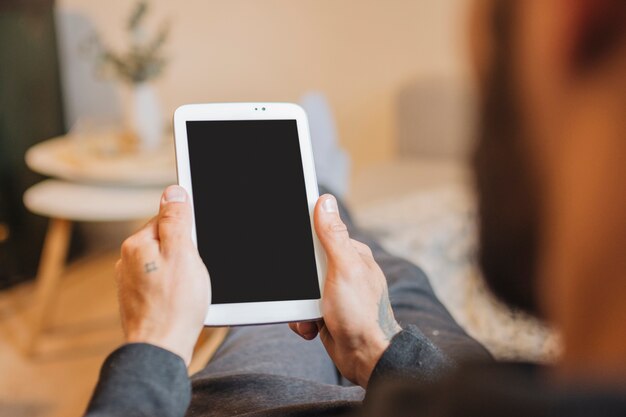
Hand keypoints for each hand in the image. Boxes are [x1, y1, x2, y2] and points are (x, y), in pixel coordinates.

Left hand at [115, 185, 209, 365]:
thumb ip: (176, 220)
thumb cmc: (175, 304)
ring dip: (178, 271)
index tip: (196, 246)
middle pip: (164, 241)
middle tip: (194, 271)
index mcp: (136, 244)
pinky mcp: (136, 300)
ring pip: (162, 263)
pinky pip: (158, 282)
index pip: (166, 218)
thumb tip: (173, 192)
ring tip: (188, 290)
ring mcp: (129, 282)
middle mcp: (127, 261)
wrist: (160, 349)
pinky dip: (171, 288)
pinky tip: (179, 301)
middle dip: (184, 251)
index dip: (188, 230)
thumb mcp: (183, 253)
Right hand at [289, 195, 400, 386]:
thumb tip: (326, 202)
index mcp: (352, 253)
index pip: (321, 233)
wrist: (364, 358)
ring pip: (300, 288)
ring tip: (312, 314)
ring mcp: (334, 292)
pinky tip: (313, 326)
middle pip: (305, 262)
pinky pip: (302, 308)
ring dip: (300, 304)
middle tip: (307, 292)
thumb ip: (332, 237)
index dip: (303, 238)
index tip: (295, 247)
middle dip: (299, 281)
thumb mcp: (345, 269)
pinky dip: (302, 319)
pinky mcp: (326, 311)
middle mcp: (344, 270)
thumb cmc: (361, 314)